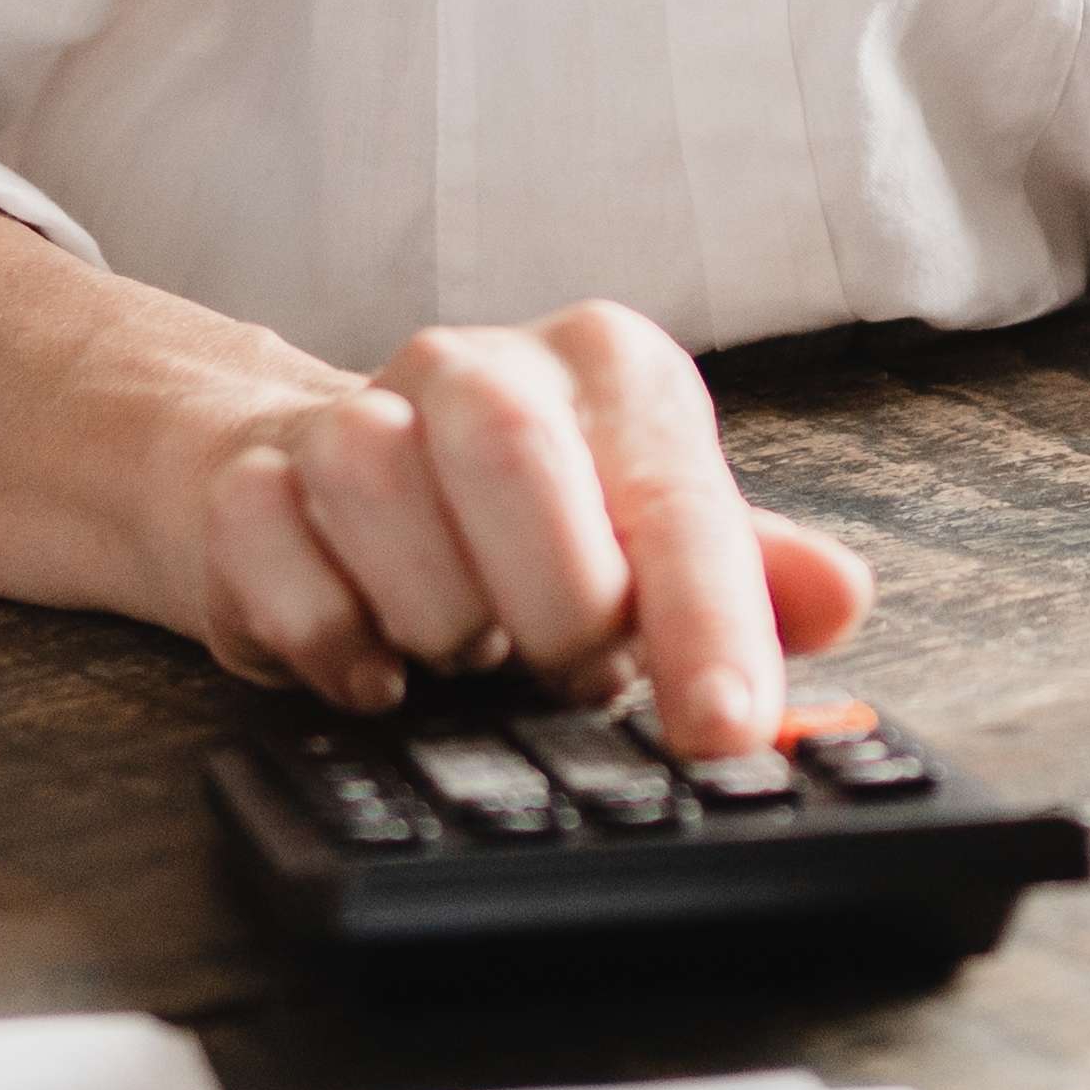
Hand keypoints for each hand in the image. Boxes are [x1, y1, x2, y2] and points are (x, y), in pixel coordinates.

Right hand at [188, 306, 874, 759]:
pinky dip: (326, 633)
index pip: (674, 493)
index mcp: (609, 369)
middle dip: (551, 601)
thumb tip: (839, 599)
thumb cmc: (524, 524)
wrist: (329, 479)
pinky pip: (270, 550)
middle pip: (515, 455)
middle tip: (561, 669)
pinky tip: (371, 669)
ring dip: (434, 616)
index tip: (725, 726)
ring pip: (379, 491)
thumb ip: (746, 572)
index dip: (707, 619)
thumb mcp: (649, 539)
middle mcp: (482, 364)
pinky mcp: (250, 476)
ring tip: (464, 649)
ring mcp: (356, 408)